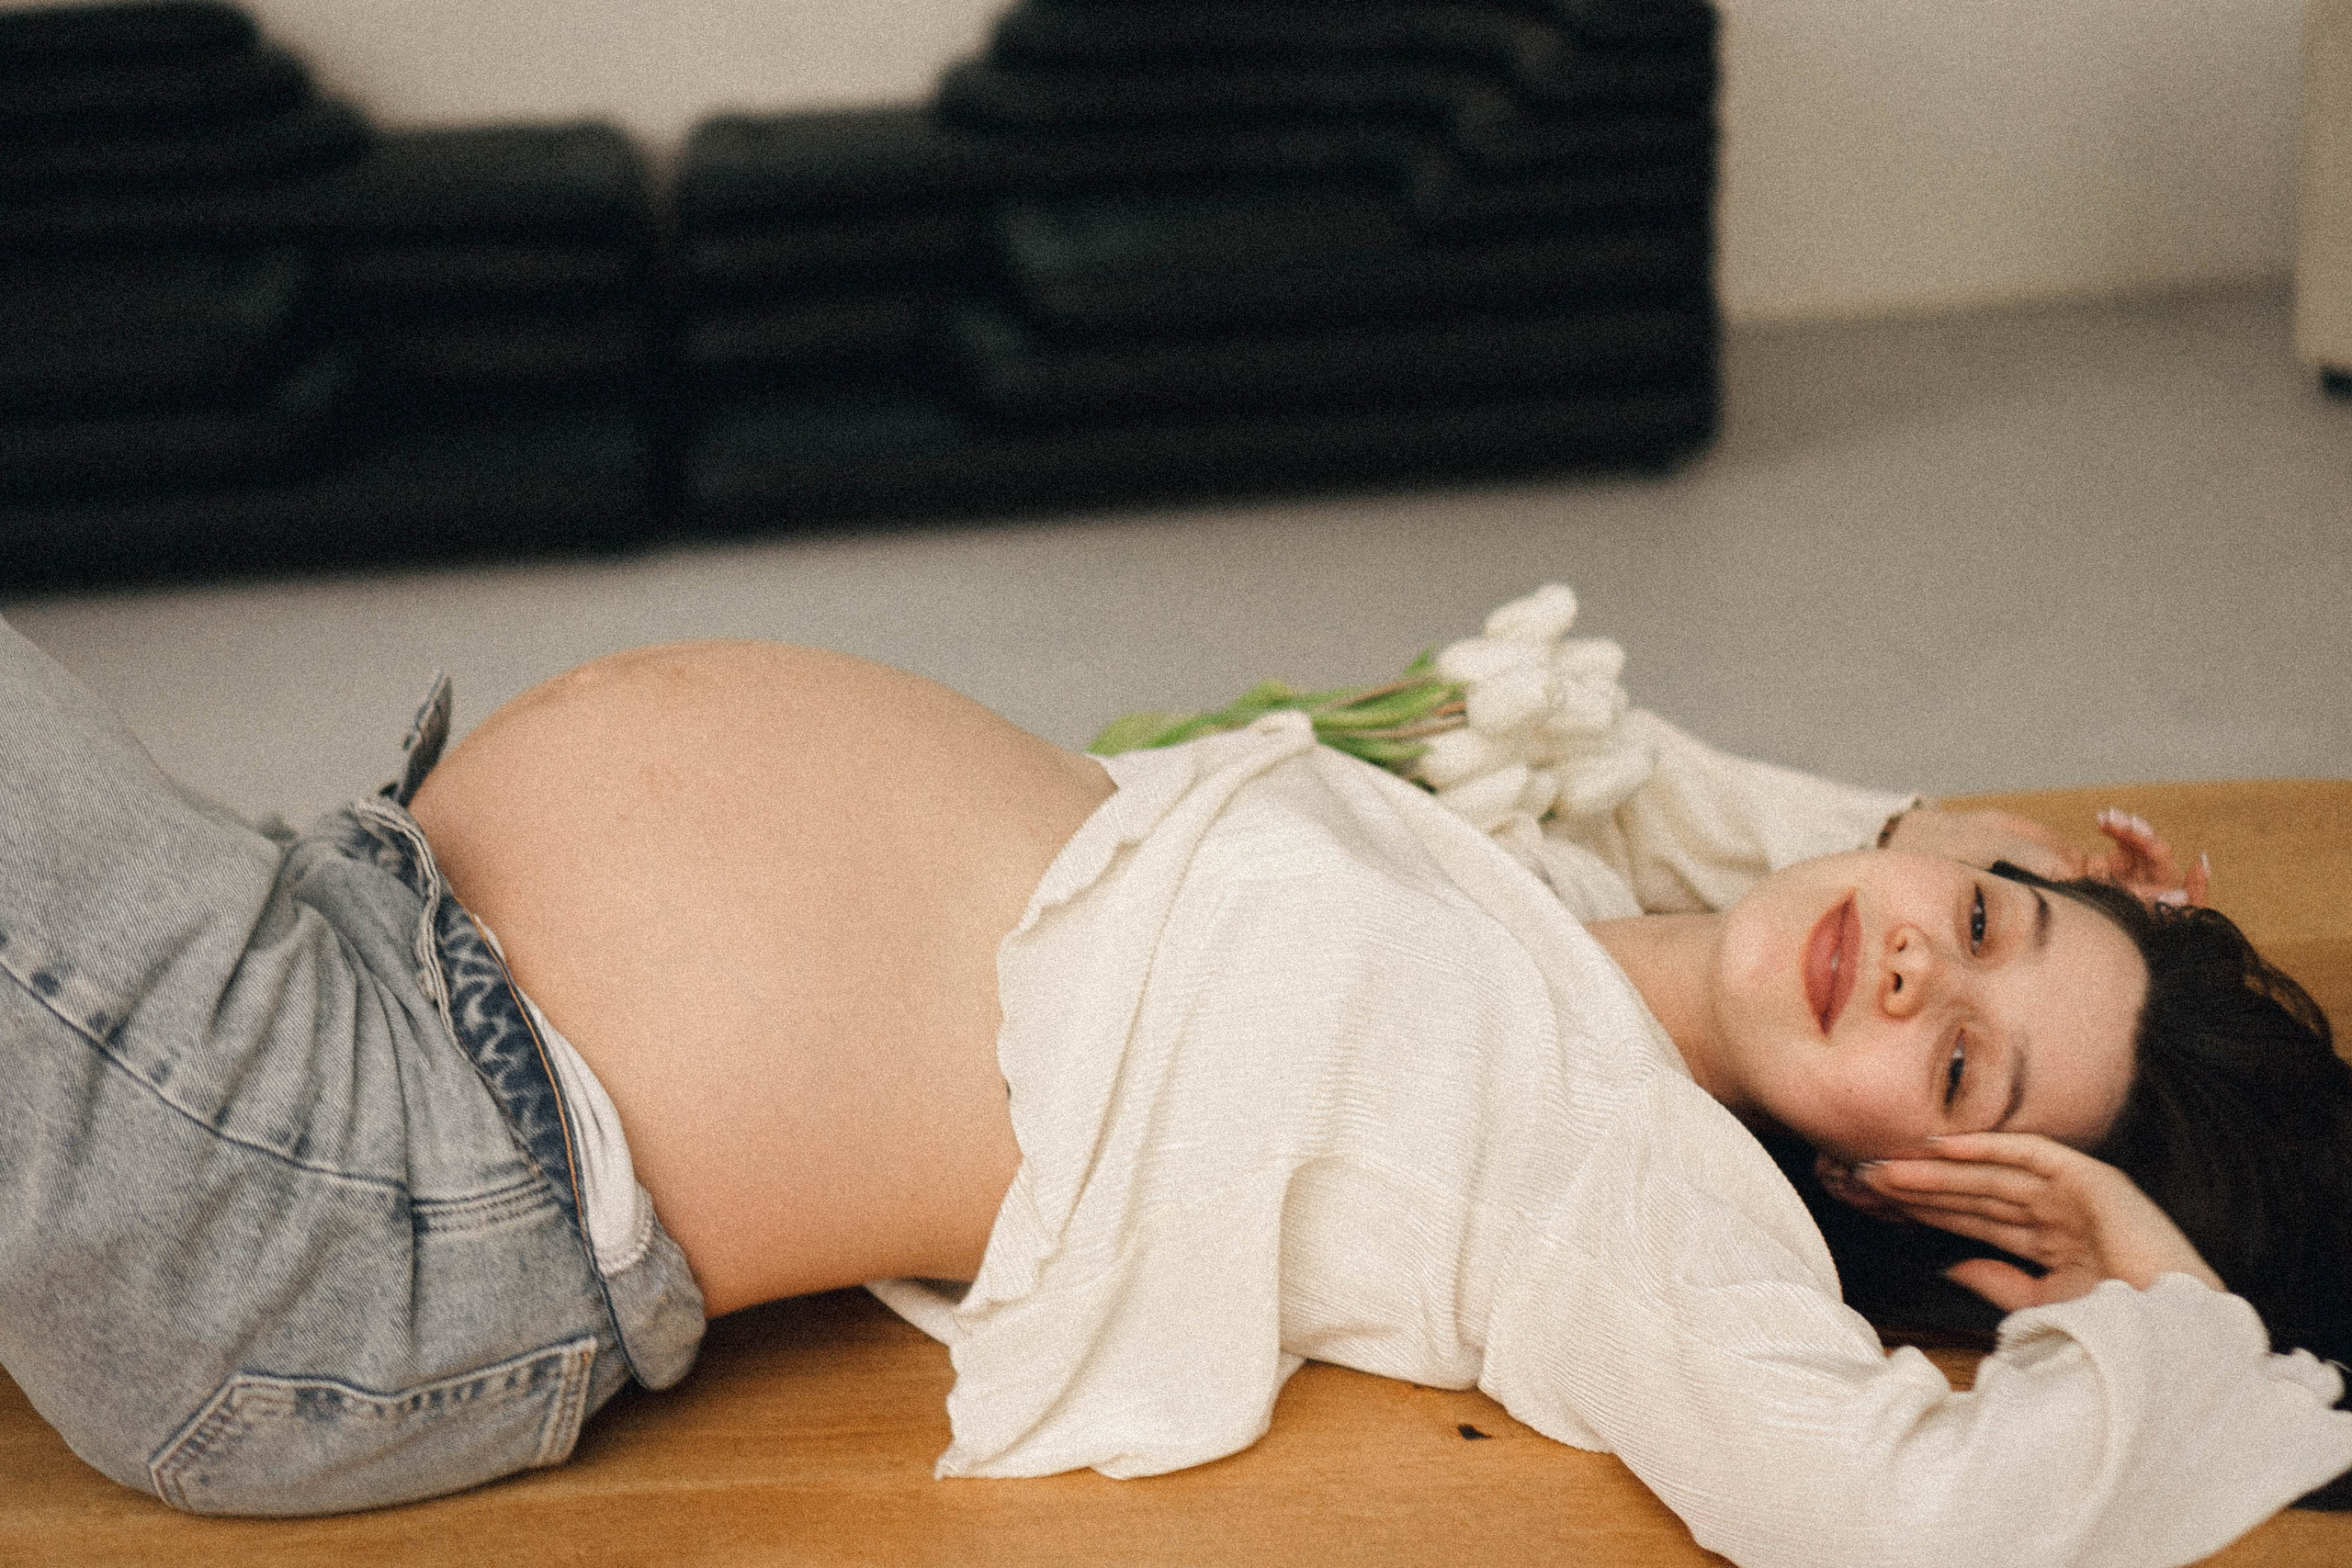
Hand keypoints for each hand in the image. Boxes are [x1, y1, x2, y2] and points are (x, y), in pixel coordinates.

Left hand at [1859, 1132, 2224, 1311]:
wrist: (2174, 1339)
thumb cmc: (2116, 1328)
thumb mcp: (2041, 1306)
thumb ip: (1996, 1282)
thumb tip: (1946, 1266)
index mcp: (2049, 1240)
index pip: (1973, 1218)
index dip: (1925, 1208)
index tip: (1875, 1202)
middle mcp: (2059, 1211)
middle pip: (1974, 1194)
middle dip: (1918, 1185)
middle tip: (1862, 1175)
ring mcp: (2077, 1193)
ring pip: (1990, 1176)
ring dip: (1936, 1170)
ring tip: (1884, 1166)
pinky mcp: (2094, 1181)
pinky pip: (2031, 1155)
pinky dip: (1988, 1149)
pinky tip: (1942, 1145)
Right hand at [1882, 805, 2208, 908]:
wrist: (1940, 848)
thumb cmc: (1971, 867)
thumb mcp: (2031, 872)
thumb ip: (2087, 881)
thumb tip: (2156, 897)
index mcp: (2088, 923)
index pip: (2150, 920)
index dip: (2181, 902)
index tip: (2189, 877)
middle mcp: (2094, 907)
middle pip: (2158, 894)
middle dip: (2165, 863)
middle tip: (2145, 833)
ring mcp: (2089, 885)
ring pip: (2143, 871)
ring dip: (2143, 841)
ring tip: (2117, 820)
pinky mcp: (2079, 863)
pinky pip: (2123, 855)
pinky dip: (2127, 833)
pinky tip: (2107, 818)